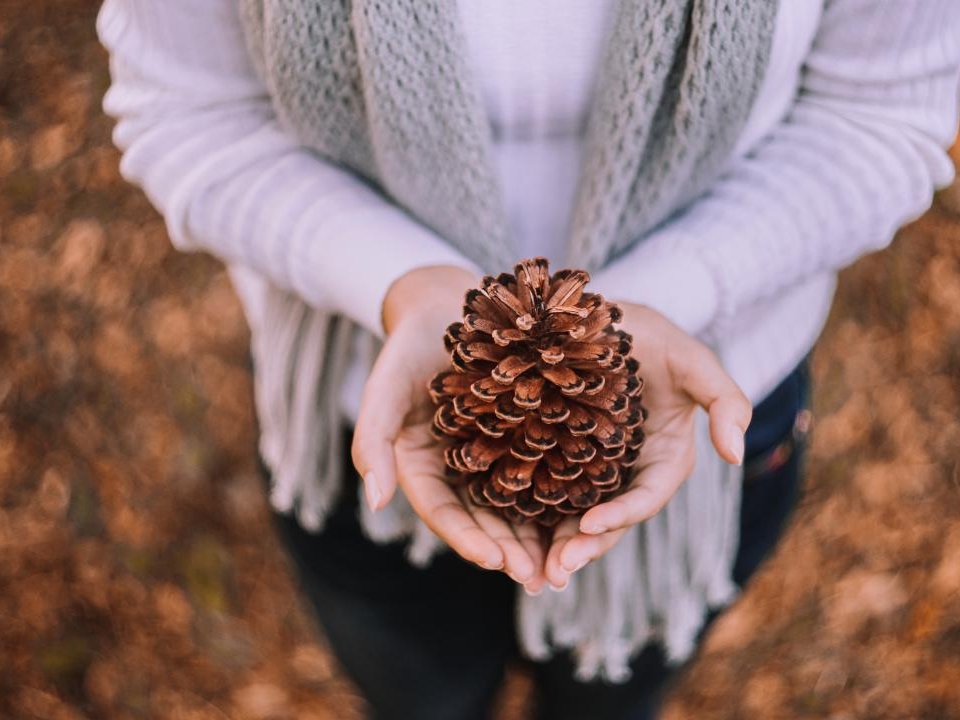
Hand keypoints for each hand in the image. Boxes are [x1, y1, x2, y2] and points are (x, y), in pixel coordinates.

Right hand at [351, 265, 547, 592]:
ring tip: (567, 564)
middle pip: (483, 519)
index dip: (467, 540)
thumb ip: (371, 440)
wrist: (444, 302)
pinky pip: (541, 469)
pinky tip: (587, 511)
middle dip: (510, 551)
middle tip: (541, 579)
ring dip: (538, 536)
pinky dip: (559, 494)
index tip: (496, 562)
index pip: (443, 514)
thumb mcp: (383, 387)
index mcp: (420, 467)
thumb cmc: (407, 346)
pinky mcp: (521, 433)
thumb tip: (376, 502)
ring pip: (515, 503)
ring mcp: (490, 452)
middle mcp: (457, 467)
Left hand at [543, 301, 751, 589]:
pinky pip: (547, 493)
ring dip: (558, 544)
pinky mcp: (560, 459)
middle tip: (556, 569)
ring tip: (536, 570)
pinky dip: (534, 517)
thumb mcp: (694, 359)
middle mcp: (630, 472)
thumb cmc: (653, 337)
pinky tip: (508, 533)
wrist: (603, 317)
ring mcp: (594, 469)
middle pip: (610, 518)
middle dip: (586, 545)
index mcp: (666, 458)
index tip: (590, 524)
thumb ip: (725, 401)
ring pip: (577, 515)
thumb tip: (735, 455)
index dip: (623, 514)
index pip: (646, 496)